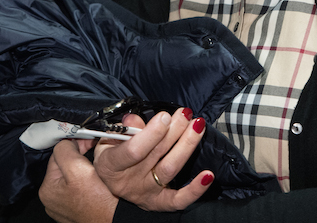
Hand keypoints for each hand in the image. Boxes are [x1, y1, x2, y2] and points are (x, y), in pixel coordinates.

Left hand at [40, 139, 117, 222]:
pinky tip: (99, 181)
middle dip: (80, 156)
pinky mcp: (78, 210)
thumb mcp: (78, 169)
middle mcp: (53, 200)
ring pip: (75, 176)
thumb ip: (65, 150)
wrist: (116, 221)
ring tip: (99, 167)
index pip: (57, 155)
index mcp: (47, 189)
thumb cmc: (99, 203)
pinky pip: (82, 188)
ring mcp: (65, 206)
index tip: (88, 140)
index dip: (74, 144)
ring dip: (85, 168)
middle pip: (65, 165)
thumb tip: (65, 141)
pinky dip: (90, 181)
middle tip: (96, 152)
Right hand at [93, 108, 213, 210]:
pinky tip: (208, 174)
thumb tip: (136, 120)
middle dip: (174, 130)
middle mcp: (129, 182)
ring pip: (171, 168)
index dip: (152, 133)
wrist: (112, 184)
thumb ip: (122, 129)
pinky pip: (180, 199)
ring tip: (197, 126)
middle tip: (185, 114)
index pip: (133, 150)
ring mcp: (146, 193)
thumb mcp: (108, 140)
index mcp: (111, 165)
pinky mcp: (160, 203)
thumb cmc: (112, 155)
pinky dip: (196, 189)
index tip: (165, 116)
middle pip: (156, 154)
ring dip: (187, 145)